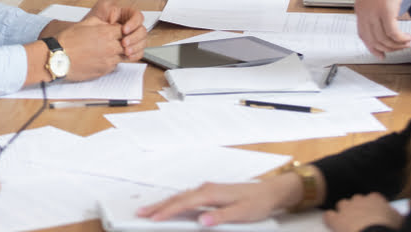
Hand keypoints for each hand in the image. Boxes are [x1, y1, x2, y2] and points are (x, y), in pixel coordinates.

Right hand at [56, 14, 127, 80]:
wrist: (58, 58)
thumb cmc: (68, 41)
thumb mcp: (85, 23)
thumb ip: (100, 22)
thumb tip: (108, 23)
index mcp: (106, 33)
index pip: (125, 30)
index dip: (122, 30)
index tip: (119, 31)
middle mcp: (110, 47)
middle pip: (127, 44)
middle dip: (123, 41)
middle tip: (116, 40)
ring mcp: (108, 61)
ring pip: (122, 56)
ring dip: (118, 52)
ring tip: (108, 49)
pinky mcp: (103, 71)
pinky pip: (113, 66)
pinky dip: (111, 61)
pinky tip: (102, 58)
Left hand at [85, 0, 146, 59]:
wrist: (82, 39)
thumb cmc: (91, 21)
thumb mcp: (103, 5)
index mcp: (126, 15)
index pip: (138, 17)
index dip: (133, 23)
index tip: (124, 29)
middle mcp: (130, 26)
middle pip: (142, 30)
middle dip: (135, 37)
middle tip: (124, 43)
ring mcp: (130, 38)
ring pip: (142, 42)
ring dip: (136, 46)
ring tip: (125, 50)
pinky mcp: (128, 49)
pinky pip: (138, 52)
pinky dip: (135, 54)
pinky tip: (127, 55)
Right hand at [137, 173, 308, 224]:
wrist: (270, 192)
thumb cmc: (257, 202)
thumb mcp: (242, 214)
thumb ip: (221, 218)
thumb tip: (202, 222)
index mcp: (211, 193)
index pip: (184, 203)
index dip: (167, 211)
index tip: (153, 218)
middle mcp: (207, 189)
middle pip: (177, 198)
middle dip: (158, 206)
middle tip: (140, 213)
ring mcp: (208, 190)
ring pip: (181, 197)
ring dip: (164, 204)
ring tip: (150, 211)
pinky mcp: (210, 194)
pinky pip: (187, 198)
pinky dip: (175, 202)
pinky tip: (170, 207)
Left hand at [324, 193, 402, 231]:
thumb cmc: (390, 229)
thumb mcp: (402, 221)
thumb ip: (402, 215)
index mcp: (376, 199)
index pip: (372, 199)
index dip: (372, 208)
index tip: (375, 216)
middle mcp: (360, 200)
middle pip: (356, 201)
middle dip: (357, 210)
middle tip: (362, 222)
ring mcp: (347, 208)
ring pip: (342, 205)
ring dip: (344, 214)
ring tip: (348, 225)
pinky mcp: (337, 219)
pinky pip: (329, 215)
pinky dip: (331, 220)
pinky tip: (334, 225)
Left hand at [355, 0, 410, 59]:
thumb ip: (378, 9)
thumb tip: (388, 23)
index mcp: (360, 7)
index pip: (363, 35)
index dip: (372, 47)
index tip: (381, 55)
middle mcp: (364, 11)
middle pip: (373, 41)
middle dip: (388, 49)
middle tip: (400, 47)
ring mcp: (374, 11)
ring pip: (384, 39)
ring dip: (397, 45)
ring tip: (407, 42)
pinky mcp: (386, 9)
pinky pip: (393, 33)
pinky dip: (401, 39)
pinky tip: (408, 37)